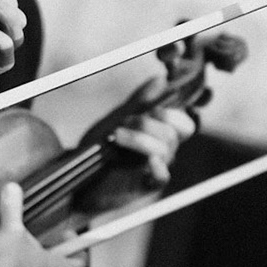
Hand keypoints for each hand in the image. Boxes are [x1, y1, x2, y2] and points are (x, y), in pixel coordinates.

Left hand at [75, 69, 196, 213]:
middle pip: (173, 133)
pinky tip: (149, 161)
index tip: (151, 108)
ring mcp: (155, 170)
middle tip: (125, 121)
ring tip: (116, 135)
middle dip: (148, 122)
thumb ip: (140, 102)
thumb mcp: (120, 119)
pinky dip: (158, 168)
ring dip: (139, 137)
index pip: (184, 125)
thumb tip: (160, 80)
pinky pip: (162, 177)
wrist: (82, 178)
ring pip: (164, 149)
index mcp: (160, 137)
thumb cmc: (103, 150)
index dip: (174, 114)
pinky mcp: (145, 186)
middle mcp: (163, 153)